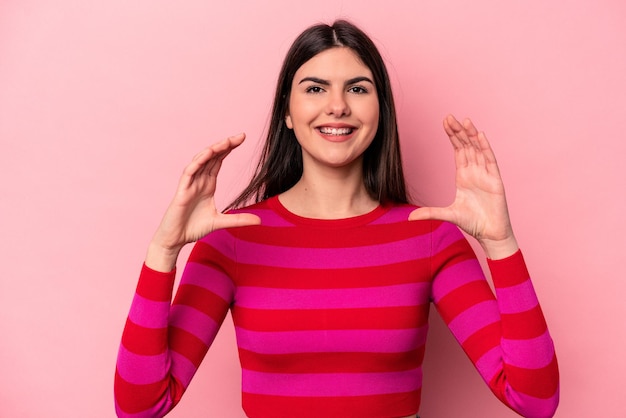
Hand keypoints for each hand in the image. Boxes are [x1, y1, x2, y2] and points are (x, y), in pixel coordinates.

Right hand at [146, 133, 260, 270]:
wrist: (175, 240)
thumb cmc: (193, 228)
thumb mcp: (220, 222)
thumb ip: (238, 220)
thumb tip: (259, 220)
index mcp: (208, 185)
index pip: (218, 162)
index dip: (229, 149)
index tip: (242, 139)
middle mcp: (199, 181)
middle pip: (212, 157)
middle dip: (226, 145)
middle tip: (241, 136)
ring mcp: (190, 184)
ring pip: (201, 161)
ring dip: (213, 150)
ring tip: (227, 142)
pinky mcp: (182, 191)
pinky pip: (189, 172)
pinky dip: (197, 162)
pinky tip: (208, 154)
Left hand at [409, 115, 517, 258]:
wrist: (490, 234)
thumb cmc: (472, 223)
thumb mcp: (447, 215)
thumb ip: (430, 213)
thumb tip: (409, 218)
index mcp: (463, 176)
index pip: (458, 151)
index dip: (452, 136)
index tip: (445, 122)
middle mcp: (475, 172)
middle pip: (466, 146)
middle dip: (458, 132)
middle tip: (450, 117)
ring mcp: (485, 175)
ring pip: (478, 150)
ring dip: (472, 135)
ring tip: (465, 121)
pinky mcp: (495, 181)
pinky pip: (490, 160)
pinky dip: (485, 148)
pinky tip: (480, 136)